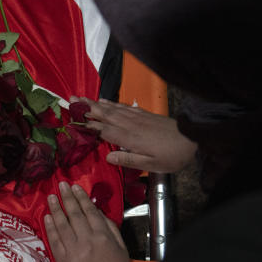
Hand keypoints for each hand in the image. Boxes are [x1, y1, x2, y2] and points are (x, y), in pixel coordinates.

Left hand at [45, 182, 134, 261]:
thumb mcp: (121, 247)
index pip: (89, 211)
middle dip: (67, 198)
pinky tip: (47, 218)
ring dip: (55, 210)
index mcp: (102, 236)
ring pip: (62, 225)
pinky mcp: (63, 261)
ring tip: (51, 198)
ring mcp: (73, 251)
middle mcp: (86, 240)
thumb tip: (98, 214)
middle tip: (61, 186)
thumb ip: (111, 229)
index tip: (75, 188)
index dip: (81, 198)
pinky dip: (50, 229)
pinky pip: (54, 241)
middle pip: (74, 215)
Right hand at [72, 96, 196, 172]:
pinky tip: (103, 101)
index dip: (88, 125)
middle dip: (86, 107)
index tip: (71, 119)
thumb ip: (129, 159)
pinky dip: (111, 102)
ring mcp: (136, 117)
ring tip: (79, 98)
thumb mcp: (152, 164)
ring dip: (94, 103)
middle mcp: (130, 124)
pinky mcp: (143, 114)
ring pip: (111, 108)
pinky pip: (122, 106)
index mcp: (130, 137)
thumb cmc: (172, 155)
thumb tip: (107, 156)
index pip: (104, 130)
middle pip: (104, 114)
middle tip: (69, 100)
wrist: (193, 137)